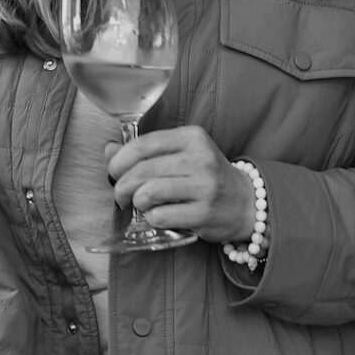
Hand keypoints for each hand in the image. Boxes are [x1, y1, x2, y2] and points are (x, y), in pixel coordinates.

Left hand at [107, 125, 253, 244]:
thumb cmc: (205, 177)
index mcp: (192, 137)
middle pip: (142, 170)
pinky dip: (151, 218)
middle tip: (120, 195)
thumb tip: (109, 150)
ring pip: (149, 192)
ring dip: (135, 202)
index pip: (144, 144)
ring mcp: (204, 186)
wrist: (245, 202)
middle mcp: (200, 158)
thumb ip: (146, 151)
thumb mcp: (181, 154)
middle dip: (121, 185)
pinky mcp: (204, 213)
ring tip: (138, 205)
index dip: (120, 160)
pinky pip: (161, 216)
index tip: (114, 172)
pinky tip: (156, 216)